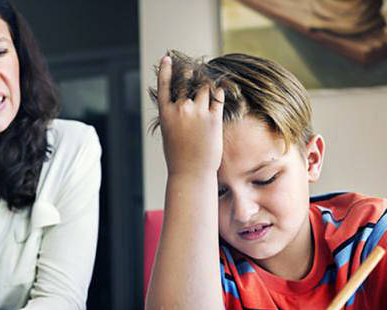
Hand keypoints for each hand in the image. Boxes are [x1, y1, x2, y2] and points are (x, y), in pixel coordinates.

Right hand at [156, 55, 224, 175]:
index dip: (166, 69)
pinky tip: (222, 88)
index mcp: (166, 113)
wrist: (190, 173)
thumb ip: (174, 117)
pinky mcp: (213, 118)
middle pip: (186, 81)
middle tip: (196, 70)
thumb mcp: (169, 134)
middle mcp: (180, 109)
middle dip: (191, 73)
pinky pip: (218, 96)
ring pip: (204, 87)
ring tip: (211, 80)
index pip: (164, 85)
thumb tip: (181, 105)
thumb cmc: (179, 158)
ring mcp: (197, 113)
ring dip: (208, 82)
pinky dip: (220, 90)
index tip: (167, 58)